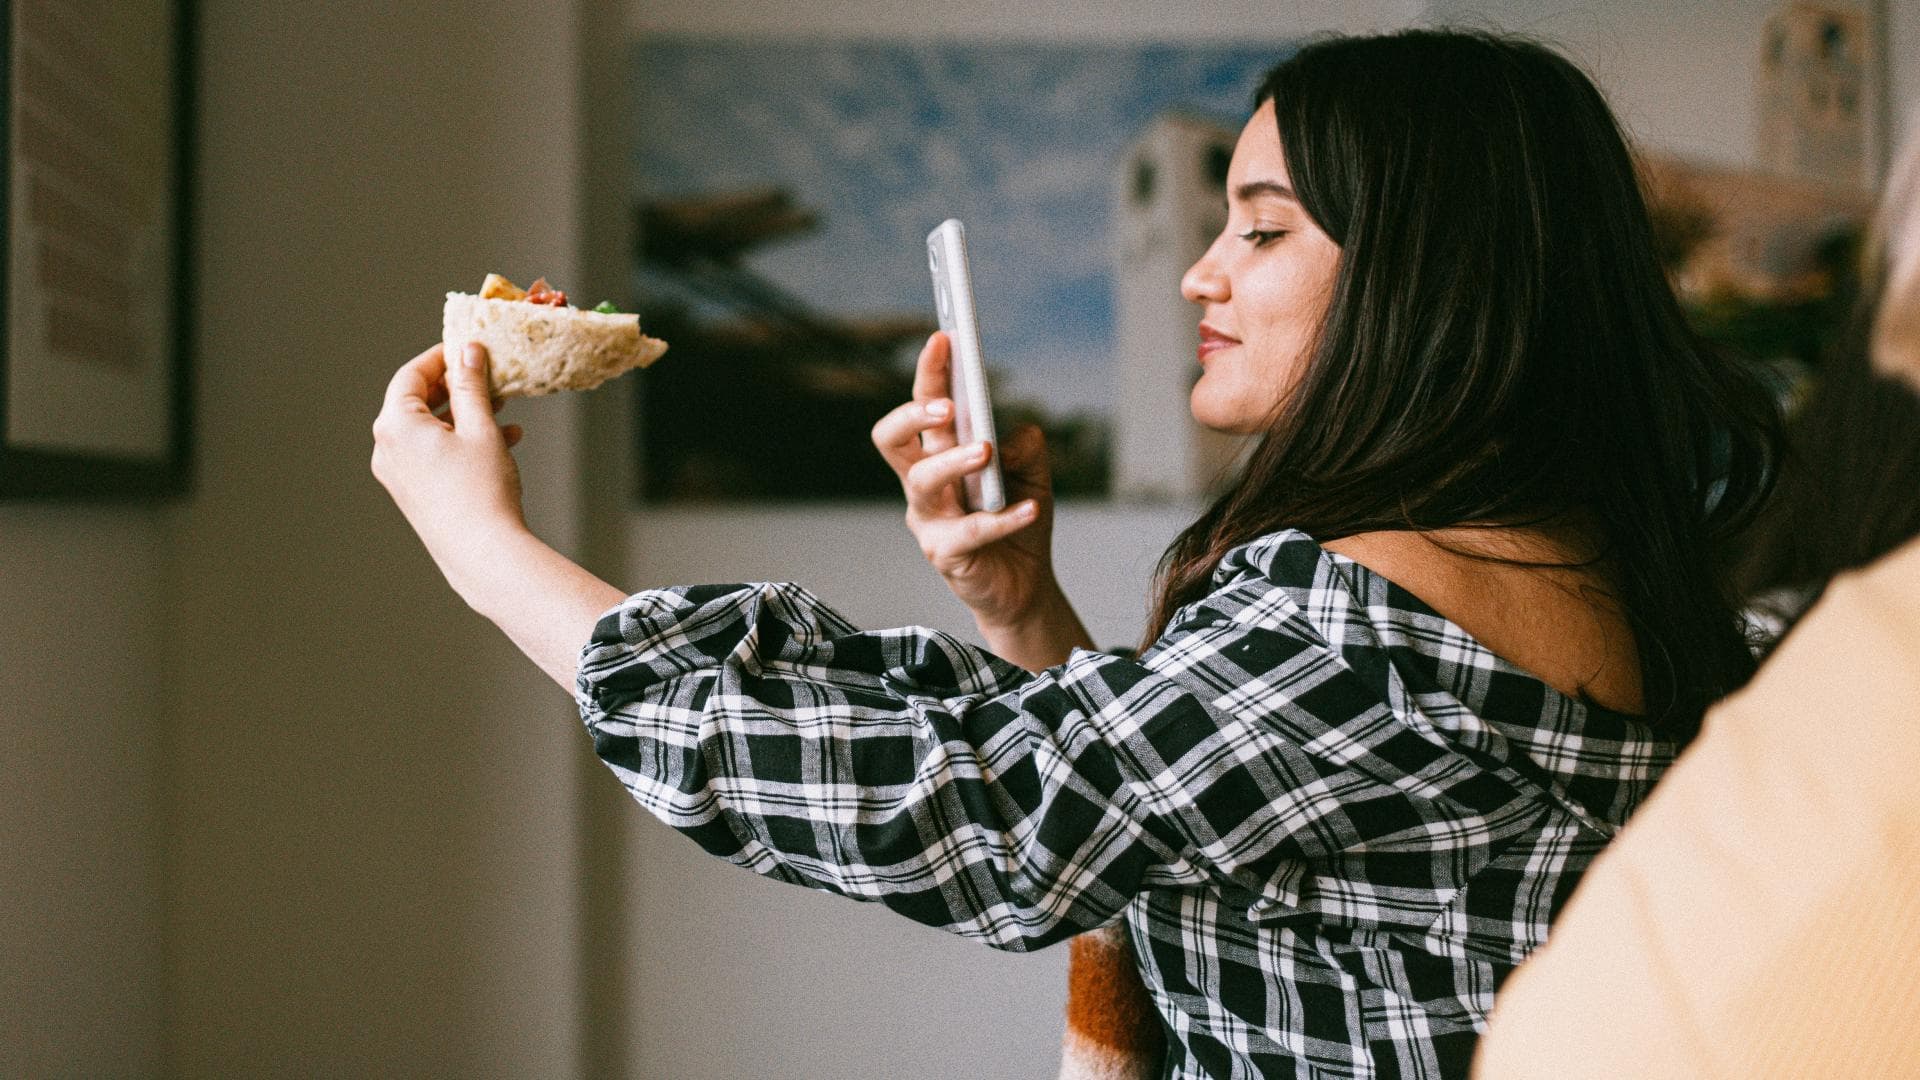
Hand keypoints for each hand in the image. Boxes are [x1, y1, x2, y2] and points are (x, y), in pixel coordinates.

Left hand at [371, 342, 528, 601]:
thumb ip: (471, 386)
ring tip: (501, 409)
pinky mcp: (413, 493)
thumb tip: (467, 352)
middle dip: (456, 387)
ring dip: (463, 415)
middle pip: (417, 401)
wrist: (483, 553)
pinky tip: (501, 441)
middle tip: (487, 376)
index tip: (466, 348)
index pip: (411, 375)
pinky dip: (460, 442)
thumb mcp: (480, 428)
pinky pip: (432, 454)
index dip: (440, 357)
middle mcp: (388, 449)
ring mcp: (397, 474)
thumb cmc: (481, 491)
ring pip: (429, 429)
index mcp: (396, 426)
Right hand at [872, 332, 1061, 636]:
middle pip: (893, 440)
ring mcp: (929, 520)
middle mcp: (923, 484)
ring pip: (922, 482)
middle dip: (913, 414)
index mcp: (938, 454)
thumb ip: (1024, 445)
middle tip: (948, 404)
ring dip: (954, 461)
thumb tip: (1007, 435)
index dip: (928, 372)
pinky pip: (968, 532)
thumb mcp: (1032, 472)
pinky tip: (1030, 507)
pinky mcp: (944, 555)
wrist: (1024, 585)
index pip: (923, 408)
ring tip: (985, 450)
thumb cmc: (1016, 519)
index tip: (944, 338)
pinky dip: (1002, 517)